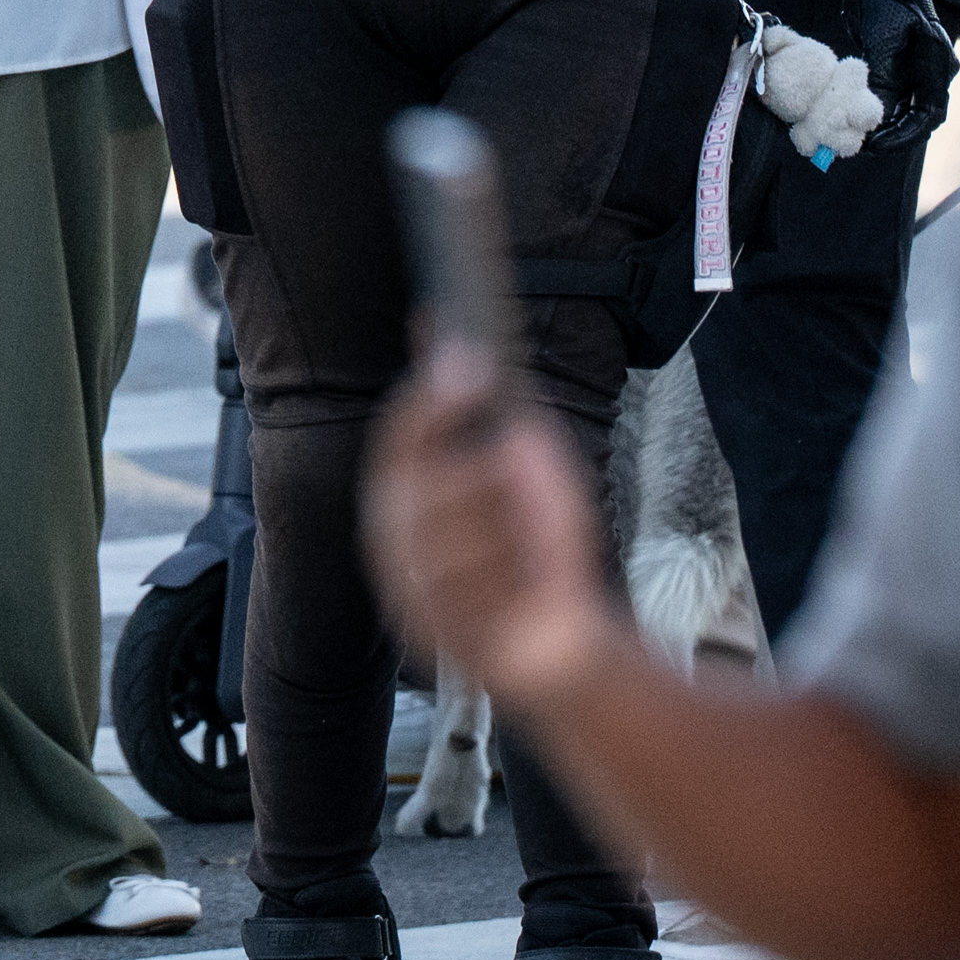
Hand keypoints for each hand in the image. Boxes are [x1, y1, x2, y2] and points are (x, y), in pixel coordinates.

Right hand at [365, 341, 623, 708]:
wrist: (564, 632)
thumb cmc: (538, 540)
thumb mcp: (519, 454)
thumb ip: (484, 398)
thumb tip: (439, 320)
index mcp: (404, 493)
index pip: (399, 441)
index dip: (431, 402)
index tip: (470, 367)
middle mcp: (394, 543)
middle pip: (408, 492)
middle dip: (464, 468)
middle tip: (506, 449)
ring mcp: (411, 593)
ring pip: (441, 548)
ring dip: (497, 532)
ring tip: (526, 529)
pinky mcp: (437, 639)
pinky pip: (469, 600)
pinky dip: (507, 582)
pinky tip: (527, 574)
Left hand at [836, 0, 955, 149]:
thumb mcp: (881, 39)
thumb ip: (884, 80)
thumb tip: (878, 117)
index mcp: (937, 60)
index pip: (928, 113)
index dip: (903, 134)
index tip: (875, 145)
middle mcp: (933, 67)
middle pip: (920, 116)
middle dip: (893, 135)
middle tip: (861, 145)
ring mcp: (919, 65)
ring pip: (906, 109)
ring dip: (884, 124)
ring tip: (856, 136)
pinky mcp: (902, 62)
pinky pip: (895, 96)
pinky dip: (878, 108)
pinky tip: (856, 115)